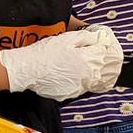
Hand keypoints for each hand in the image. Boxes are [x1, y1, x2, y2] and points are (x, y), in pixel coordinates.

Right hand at [0, 27, 123, 100]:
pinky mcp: (70, 94)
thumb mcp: (67, 39)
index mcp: (88, 61)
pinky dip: (82, 80)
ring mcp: (79, 88)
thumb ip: (87, 38)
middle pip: (105, 70)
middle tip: (100, 54)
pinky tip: (73, 72)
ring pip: (95, 80)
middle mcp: (87, 77)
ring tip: (87, 63)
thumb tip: (100, 38)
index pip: (105, 53)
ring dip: (95, 72)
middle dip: (106, 61)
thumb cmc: (45, 52)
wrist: (27, 69)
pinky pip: (82, 87)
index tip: (104, 42)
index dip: (106, 46)